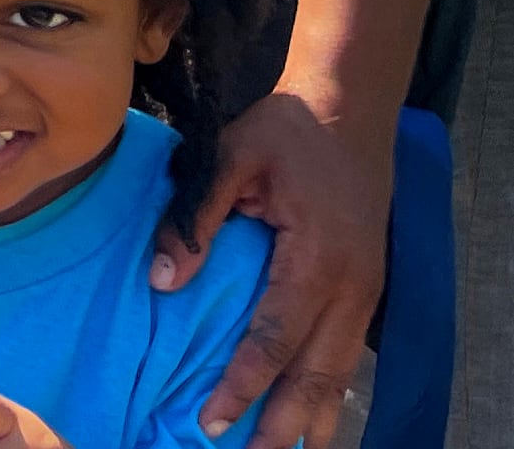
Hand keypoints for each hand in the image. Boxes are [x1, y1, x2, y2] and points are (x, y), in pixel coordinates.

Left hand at [159, 89, 388, 448]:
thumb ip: (194, 219)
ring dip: (312, 416)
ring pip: (340, 371)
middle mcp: (350, 287)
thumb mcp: (229, 158)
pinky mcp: (366, 287)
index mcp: (315, 260)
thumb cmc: (284, 131)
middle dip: (282, 421)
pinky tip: (308, 411)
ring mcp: (365, 291)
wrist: (350, 111)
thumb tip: (163, 282)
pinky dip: (327, 387)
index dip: (242, 384)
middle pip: (316, 373)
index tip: (211, 420)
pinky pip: (346, 351)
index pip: (273, 339)